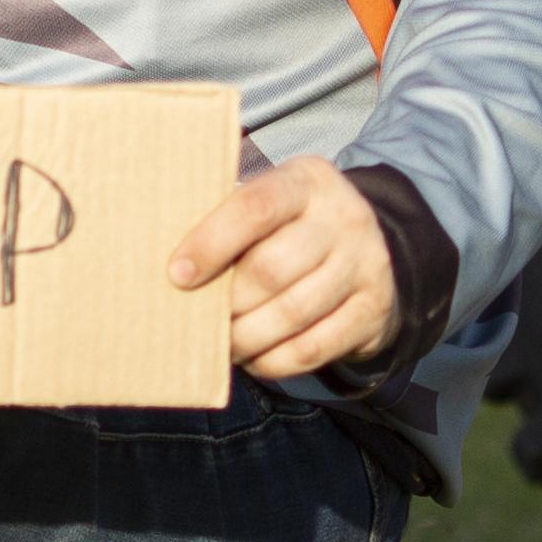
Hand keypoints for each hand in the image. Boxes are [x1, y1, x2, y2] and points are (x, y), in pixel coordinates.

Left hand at [168, 160, 398, 381]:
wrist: (371, 250)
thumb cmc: (292, 227)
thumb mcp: (270, 204)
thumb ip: (228, 220)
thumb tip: (167, 262)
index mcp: (307, 180)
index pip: (255, 209)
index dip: (211, 243)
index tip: (178, 275)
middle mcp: (345, 217)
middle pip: (271, 270)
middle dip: (228, 303)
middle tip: (199, 319)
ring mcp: (366, 264)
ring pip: (292, 314)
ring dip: (246, 338)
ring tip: (223, 344)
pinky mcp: (375, 310)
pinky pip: (314, 348)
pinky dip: (274, 361)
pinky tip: (254, 358)